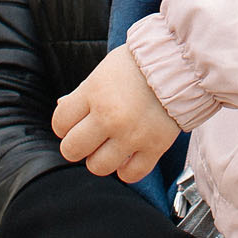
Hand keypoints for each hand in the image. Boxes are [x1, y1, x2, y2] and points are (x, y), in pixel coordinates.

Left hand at [51, 45, 179, 184]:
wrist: (178, 63)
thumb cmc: (138, 64)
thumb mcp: (102, 72)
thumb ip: (82, 93)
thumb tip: (62, 109)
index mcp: (93, 93)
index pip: (60, 123)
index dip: (63, 126)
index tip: (73, 123)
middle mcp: (109, 116)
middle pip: (72, 149)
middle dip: (76, 146)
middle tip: (88, 138)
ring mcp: (132, 134)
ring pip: (98, 167)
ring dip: (100, 159)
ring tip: (109, 147)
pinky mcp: (154, 146)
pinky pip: (131, 174)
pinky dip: (126, 170)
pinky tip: (127, 157)